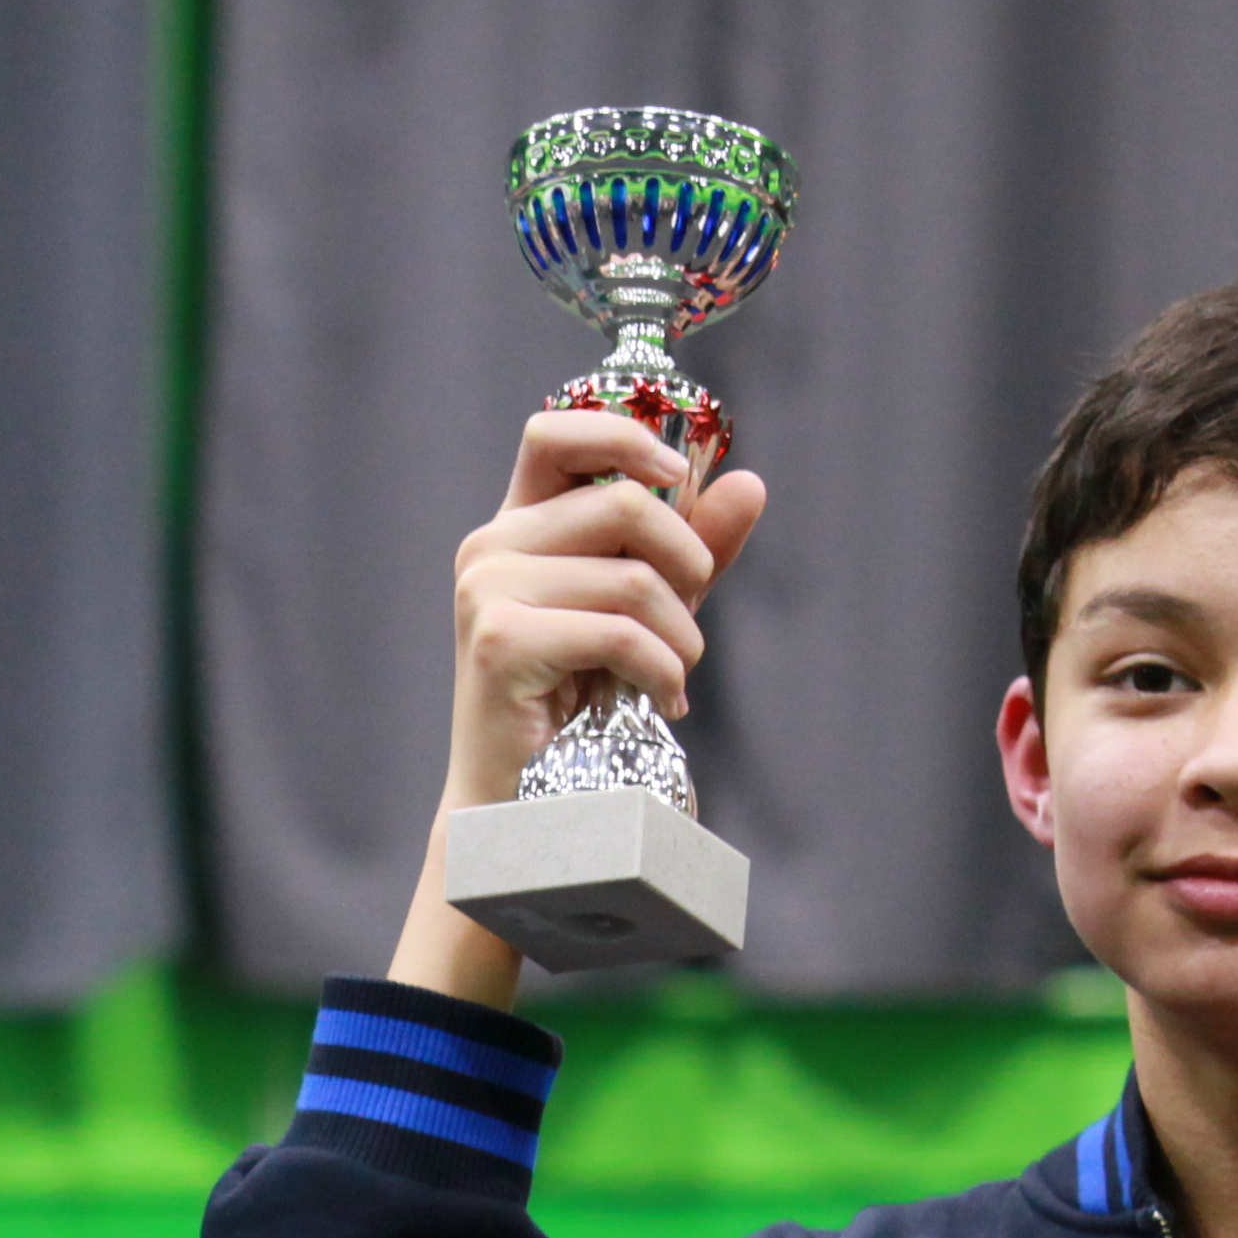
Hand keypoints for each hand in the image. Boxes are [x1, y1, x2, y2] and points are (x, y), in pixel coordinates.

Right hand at [386, 405, 771, 1003]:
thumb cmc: (573, 709)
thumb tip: (750, 483)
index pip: (555, 431)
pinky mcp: (500, 642)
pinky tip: (664, 700)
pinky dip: (662, 668)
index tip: (676, 473)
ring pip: (633, 576)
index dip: (622, 433)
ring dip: (681, 634)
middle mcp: (490, 547)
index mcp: (515, 527)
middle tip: (694, 620)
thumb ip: (691, 549)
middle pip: (624, 504)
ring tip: (676, 675)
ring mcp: (487, 592)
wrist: (518, 807)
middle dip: (687, 561)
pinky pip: (620, 630)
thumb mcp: (643, 613)